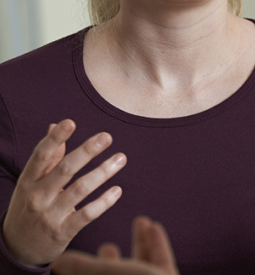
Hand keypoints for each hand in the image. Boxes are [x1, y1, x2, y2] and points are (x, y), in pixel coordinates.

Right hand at [2, 119, 126, 266]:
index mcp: (28, 181)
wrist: (17, 248)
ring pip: (80, 189)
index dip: (55, 138)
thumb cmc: (29, 206)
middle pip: (64, 170)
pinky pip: (87, 214)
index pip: (41, 156)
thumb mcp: (31, 182)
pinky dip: (104, 202)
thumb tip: (54, 125)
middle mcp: (37, 196)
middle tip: (106, 136)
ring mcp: (50, 215)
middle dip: (86, 151)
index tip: (70, 122)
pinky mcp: (63, 231)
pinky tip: (117, 190)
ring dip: (103, 172)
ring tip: (121, 158)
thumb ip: (47, 157)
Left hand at [52, 216, 178, 274]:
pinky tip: (154, 226)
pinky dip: (157, 243)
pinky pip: (161, 260)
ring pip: (141, 266)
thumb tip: (58, 261)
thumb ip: (82, 268)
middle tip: (106, 245)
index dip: (81, 270)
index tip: (75, 257)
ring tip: (140, 221)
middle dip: (111, 259)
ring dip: (140, 242)